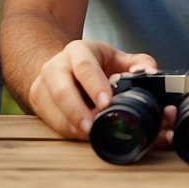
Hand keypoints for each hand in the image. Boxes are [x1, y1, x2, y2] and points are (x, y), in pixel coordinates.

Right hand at [27, 39, 156, 140]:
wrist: (64, 65)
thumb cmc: (94, 64)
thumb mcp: (116, 58)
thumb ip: (139, 63)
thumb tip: (151, 74)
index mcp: (78, 51)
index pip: (84, 66)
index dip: (94, 85)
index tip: (105, 102)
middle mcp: (56, 66)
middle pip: (62, 90)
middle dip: (77, 112)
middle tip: (92, 127)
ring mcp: (43, 85)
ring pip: (51, 109)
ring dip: (71, 126)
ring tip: (88, 135)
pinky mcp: (38, 103)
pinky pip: (50, 122)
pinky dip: (66, 132)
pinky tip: (80, 136)